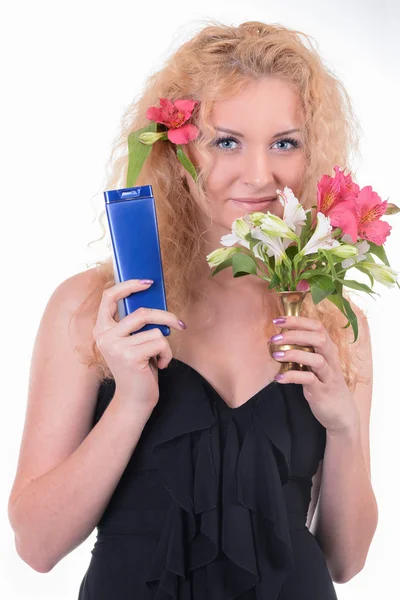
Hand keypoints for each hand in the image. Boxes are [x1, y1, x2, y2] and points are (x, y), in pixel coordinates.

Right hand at [93, 279, 185, 407]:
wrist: (134, 400)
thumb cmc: (137, 368)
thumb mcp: (133, 341)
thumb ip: (136, 324)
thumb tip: (156, 299)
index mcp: (102, 328)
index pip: (109, 297)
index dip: (128, 285)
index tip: (148, 282)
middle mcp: (104, 335)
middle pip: (142, 312)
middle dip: (166, 317)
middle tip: (180, 324)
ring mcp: (115, 346)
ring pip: (155, 331)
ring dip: (164, 345)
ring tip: (158, 357)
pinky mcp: (130, 356)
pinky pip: (160, 343)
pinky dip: (166, 355)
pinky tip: (159, 366)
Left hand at [269, 315, 358, 434]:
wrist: (342, 413)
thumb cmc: (325, 384)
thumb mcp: (317, 364)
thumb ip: (304, 350)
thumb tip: (278, 339)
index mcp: (328, 349)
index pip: (317, 327)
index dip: (298, 321)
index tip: (278, 320)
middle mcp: (331, 359)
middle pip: (319, 338)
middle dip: (295, 334)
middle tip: (274, 338)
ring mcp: (328, 376)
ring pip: (316, 359)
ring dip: (294, 354)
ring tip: (276, 355)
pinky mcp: (323, 391)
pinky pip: (309, 380)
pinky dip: (293, 376)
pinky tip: (279, 377)